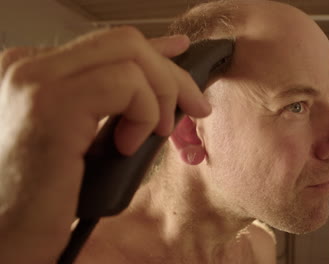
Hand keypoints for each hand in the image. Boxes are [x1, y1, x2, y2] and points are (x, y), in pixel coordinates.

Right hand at [0, 27, 210, 262]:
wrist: (7, 236)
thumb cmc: (46, 195)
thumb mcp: (87, 135)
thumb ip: (115, 101)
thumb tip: (163, 72)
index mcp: (33, 69)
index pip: (108, 43)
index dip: (154, 49)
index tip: (181, 51)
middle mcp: (28, 65)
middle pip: (124, 42)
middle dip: (172, 74)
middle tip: (195, 107)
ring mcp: (35, 80)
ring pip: (130, 56)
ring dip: (160, 98)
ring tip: (154, 136)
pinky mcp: (52, 104)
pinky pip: (127, 85)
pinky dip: (144, 113)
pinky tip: (128, 146)